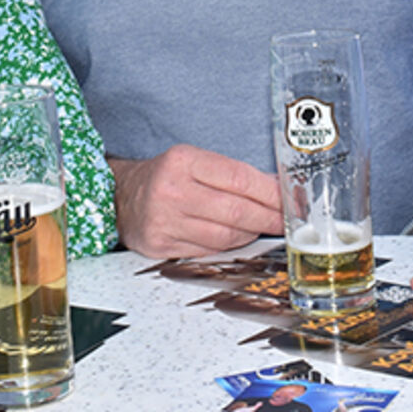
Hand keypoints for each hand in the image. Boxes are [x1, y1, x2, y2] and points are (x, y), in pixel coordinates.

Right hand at [109, 145, 283, 257]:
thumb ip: (234, 174)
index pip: (239, 178)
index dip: (271, 192)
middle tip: (287, 221)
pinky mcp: (162, 246)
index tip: (291, 200)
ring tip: (260, 226)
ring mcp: (166, 222)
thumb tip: (278, 187)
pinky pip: (209, 250)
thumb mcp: (195, 162)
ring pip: (226, 235)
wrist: (121, 197)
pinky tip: (235, 236)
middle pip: (236, 211)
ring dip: (251, 232)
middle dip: (269, 217)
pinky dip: (229, 245)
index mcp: (183, 161)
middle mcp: (172, 191)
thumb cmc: (166, 177)